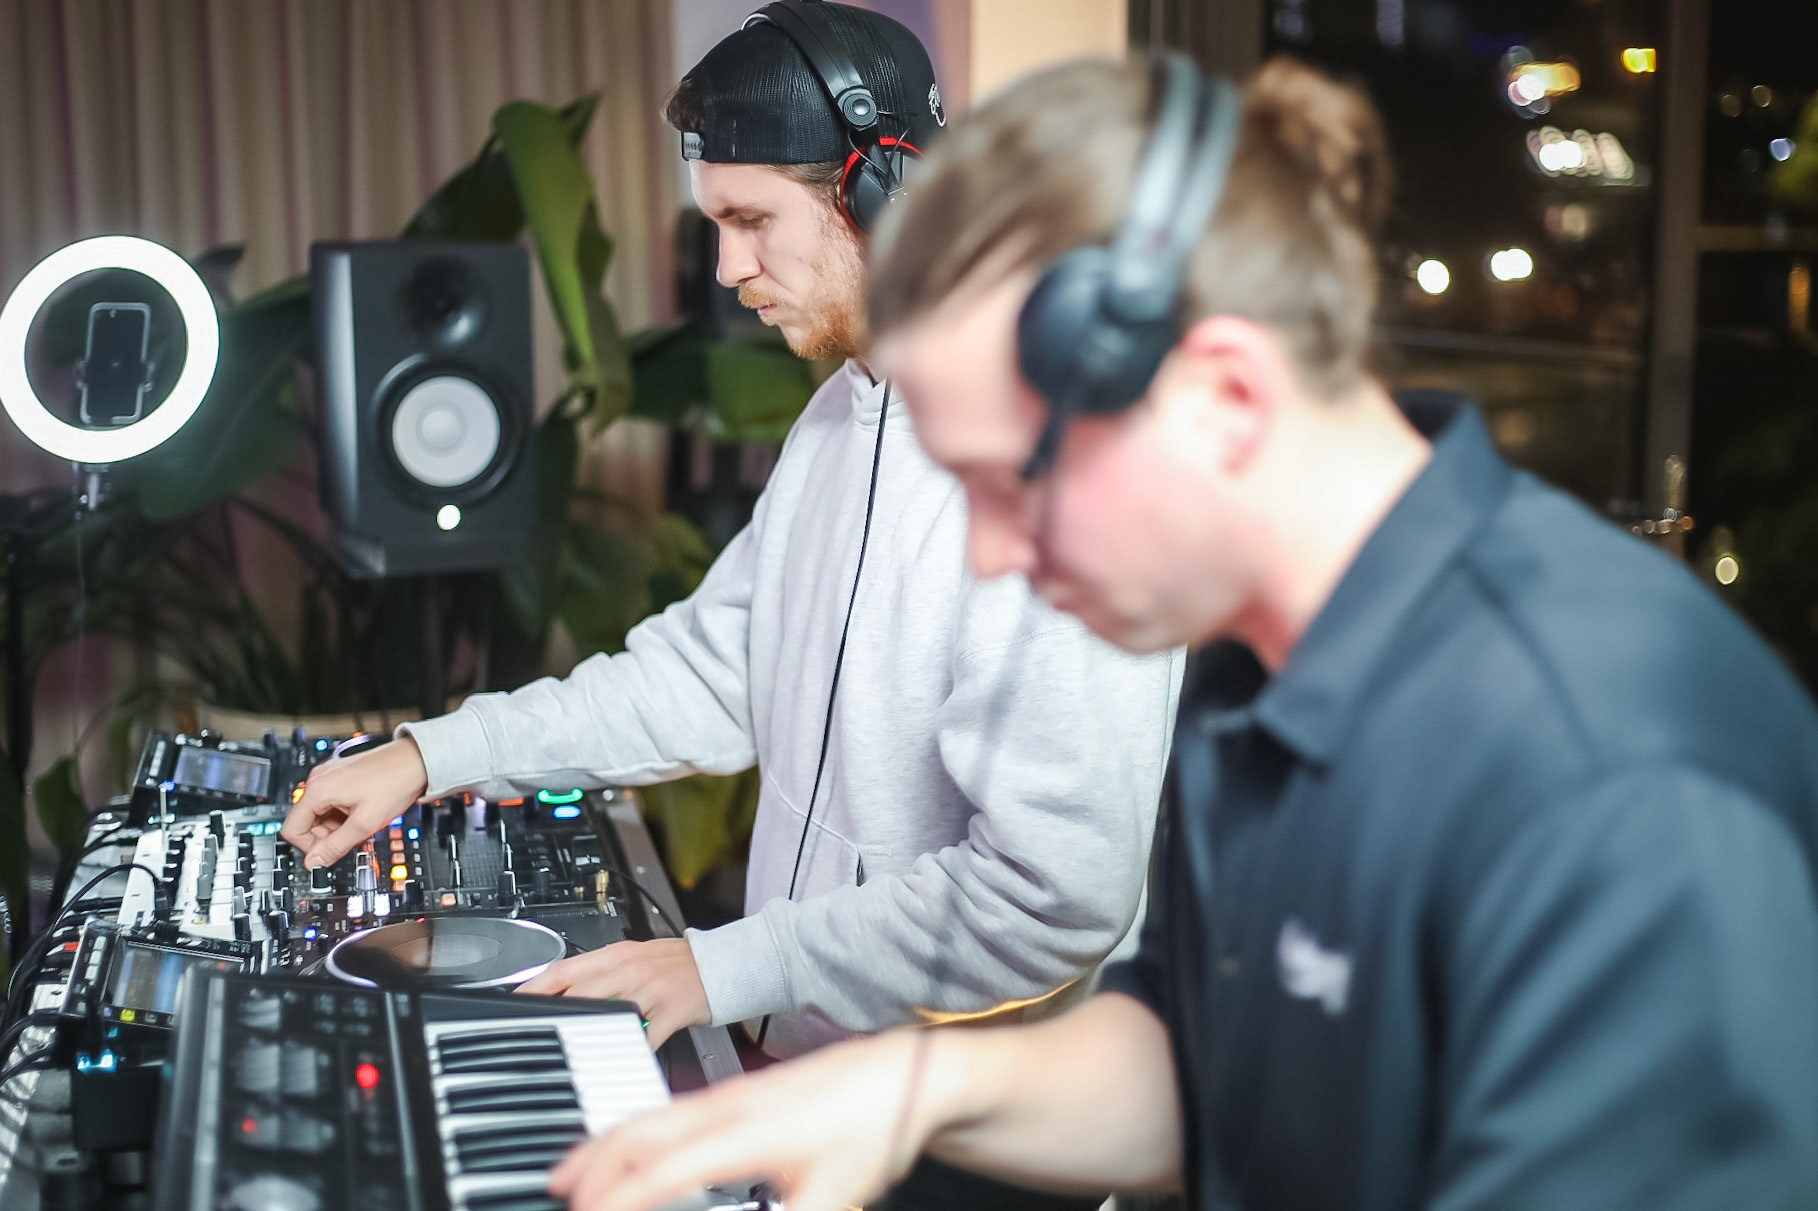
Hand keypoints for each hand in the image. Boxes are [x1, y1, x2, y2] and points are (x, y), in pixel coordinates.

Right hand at [279, 735, 428, 867]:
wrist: (417, 761)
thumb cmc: (395, 783)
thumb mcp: (364, 823)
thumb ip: (335, 846)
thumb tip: (313, 863)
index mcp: (318, 789)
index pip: (292, 829)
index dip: (309, 847)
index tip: (329, 853)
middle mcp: (319, 779)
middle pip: (305, 822)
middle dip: (325, 836)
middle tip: (351, 837)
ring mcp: (330, 776)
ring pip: (319, 814)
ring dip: (336, 827)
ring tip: (361, 823)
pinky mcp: (341, 777)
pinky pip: (331, 804)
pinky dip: (342, 815)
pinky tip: (362, 814)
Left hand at [517, 939, 709, 1048]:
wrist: (721, 964)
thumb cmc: (676, 964)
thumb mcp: (635, 957)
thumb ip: (602, 972)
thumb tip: (562, 990)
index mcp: (616, 954)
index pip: (565, 968)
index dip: (535, 985)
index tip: (514, 1001)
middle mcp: (630, 969)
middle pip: (581, 990)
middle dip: (553, 1012)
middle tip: (534, 1032)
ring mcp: (652, 989)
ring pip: (611, 1012)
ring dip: (590, 1033)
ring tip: (570, 1053)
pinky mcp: (673, 1009)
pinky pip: (647, 1035)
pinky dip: (633, 1051)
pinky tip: (621, 1063)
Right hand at [549, 1031, 932, 1210]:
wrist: (904, 1072)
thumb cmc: (874, 1127)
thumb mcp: (836, 1198)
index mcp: (748, 1132)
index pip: (663, 1170)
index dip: (618, 1201)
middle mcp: (729, 1105)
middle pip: (639, 1130)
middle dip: (590, 1166)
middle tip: (556, 1194)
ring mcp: (731, 1093)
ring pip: (649, 1114)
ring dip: (604, 1143)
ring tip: (570, 1173)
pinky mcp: (738, 1092)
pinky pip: (668, 1108)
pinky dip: (633, 1129)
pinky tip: (630, 1147)